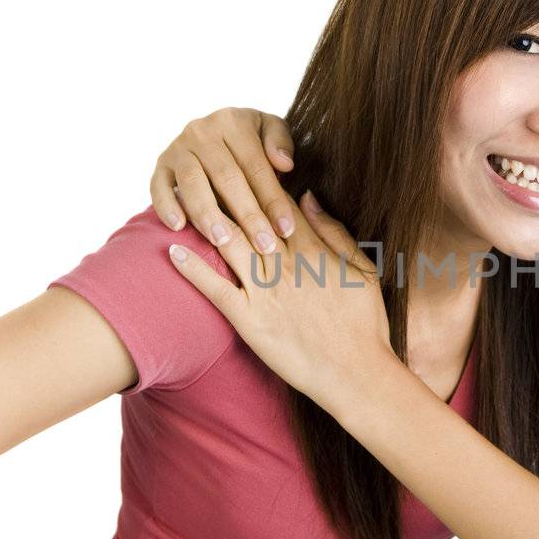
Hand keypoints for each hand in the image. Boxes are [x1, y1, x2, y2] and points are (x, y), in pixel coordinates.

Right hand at [149, 107, 296, 252]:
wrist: (212, 133)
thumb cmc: (250, 140)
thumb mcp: (270, 129)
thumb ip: (281, 142)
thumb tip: (284, 164)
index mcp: (233, 121)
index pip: (256, 165)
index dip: (273, 199)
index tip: (287, 229)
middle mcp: (202, 131)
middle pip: (227, 177)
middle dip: (247, 215)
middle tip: (263, 245)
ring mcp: (178, 148)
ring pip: (192, 183)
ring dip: (208, 214)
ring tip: (223, 241)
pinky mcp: (160, 165)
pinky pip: (158, 186)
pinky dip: (166, 206)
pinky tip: (178, 227)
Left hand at [166, 190, 391, 408]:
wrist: (356, 372)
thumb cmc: (365, 323)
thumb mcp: (362, 269)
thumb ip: (335, 231)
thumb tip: (309, 196)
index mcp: (312, 249)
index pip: (278, 204)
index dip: (257, 183)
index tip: (239, 166)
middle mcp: (285, 263)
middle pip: (248, 216)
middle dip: (225, 191)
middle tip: (202, 170)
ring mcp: (265, 291)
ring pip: (229, 244)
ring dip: (204, 220)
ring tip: (182, 200)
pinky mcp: (249, 319)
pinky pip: (216, 289)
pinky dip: (193, 269)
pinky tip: (173, 251)